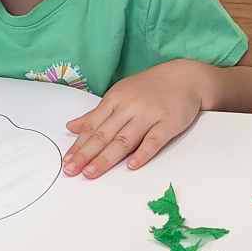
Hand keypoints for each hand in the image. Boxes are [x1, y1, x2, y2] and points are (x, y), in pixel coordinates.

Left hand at [63, 60, 207, 178]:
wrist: (185, 78)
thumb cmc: (150, 88)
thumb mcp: (120, 95)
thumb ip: (97, 113)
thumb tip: (71, 127)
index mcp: (115, 99)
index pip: (92, 126)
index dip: (78, 145)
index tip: (66, 161)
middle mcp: (129, 107)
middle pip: (104, 134)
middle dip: (86, 154)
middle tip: (71, 170)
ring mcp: (149, 115)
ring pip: (124, 140)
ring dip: (106, 157)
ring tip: (91, 172)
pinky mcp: (168, 123)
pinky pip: (154, 140)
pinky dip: (143, 153)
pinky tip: (132, 165)